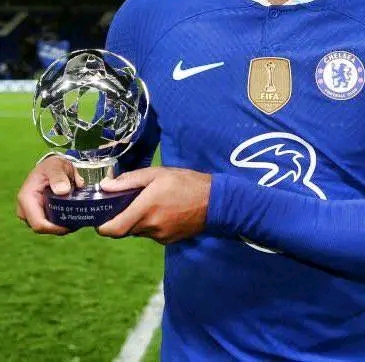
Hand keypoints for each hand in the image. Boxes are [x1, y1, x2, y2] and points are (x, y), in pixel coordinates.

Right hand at [16, 156, 83, 234]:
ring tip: (79, 217)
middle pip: (44, 228)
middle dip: (61, 227)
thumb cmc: (52, 165)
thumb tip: (62, 191)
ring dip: (63, 225)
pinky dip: (62, 222)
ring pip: (48, 227)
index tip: (72, 224)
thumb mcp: (56, 166)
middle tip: (79, 221)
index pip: (39, 223)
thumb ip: (58, 176)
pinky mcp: (40, 214)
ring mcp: (32, 213)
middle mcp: (26, 209)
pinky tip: (74, 216)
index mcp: (27, 199)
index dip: (55, 228)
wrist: (52, 166)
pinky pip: (51, 223)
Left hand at [97, 167, 211, 243]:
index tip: (99, 216)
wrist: (215, 202)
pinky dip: (149, 224)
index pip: (112, 229)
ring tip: (147, 203)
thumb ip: (129, 181)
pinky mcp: (168, 240)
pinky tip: (161, 210)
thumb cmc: (185, 182)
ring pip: (137, 231)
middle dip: (119, 219)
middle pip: (123, 230)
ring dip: (136, 220)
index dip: (101, 226)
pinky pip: (151, 233)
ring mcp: (159, 236)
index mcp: (144, 210)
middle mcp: (149, 227)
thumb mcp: (157, 174)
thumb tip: (105, 186)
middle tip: (123, 203)